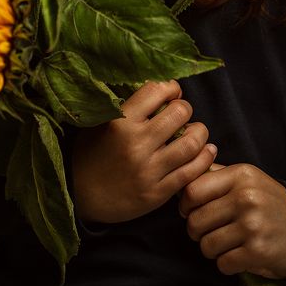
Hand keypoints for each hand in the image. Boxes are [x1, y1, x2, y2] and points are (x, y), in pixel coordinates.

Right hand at [71, 79, 217, 222]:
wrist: (79, 197)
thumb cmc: (90, 154)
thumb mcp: (100, 123)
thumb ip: (127, 106)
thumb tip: (162, 87)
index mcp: (120, 122)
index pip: (157, 90)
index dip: (170, 87)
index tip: (171, 93)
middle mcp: (136, 144)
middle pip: (180, 112)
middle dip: (185, 109)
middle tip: (181, 114)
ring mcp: (148, 170)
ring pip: (192, 143)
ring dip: (200, 132)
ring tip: (196, 132)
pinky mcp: (158, 193)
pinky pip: (192, 171)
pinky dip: (205, 157)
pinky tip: (206, 150)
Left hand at [178, 162, 285, 278]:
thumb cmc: (268, 202)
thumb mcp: (247, 178)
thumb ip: (217, 174)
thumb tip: (184, 170)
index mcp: (240, 175)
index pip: (193, 190)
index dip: (185, 204)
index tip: (190, 211)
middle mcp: (246, 197)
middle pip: (196, 220)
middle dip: (196, 231)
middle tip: (208, 231)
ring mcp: (253, 225)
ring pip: (207, 244)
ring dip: (211, 249)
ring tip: (224, 244)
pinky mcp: (258, 251)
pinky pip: (223, 263)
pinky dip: (226, 264)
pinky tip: (237, 256)